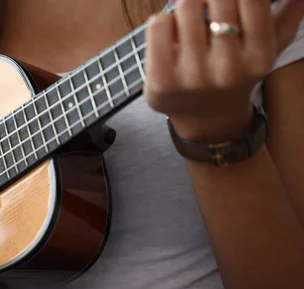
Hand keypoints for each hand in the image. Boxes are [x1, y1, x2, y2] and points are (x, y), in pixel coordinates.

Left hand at [144, 0, 303, 141]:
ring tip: (188, 25)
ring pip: (185, 6)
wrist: (206, 120)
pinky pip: (158, 24)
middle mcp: (228, 69)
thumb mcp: (267, 48)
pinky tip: (169, 38)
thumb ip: (287, 14)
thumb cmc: (236, 73)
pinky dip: (161, 22)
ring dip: (184, 9)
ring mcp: (193, 77)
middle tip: (205, 8)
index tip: (227, 1)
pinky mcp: (161, 81)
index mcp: (259, 56)